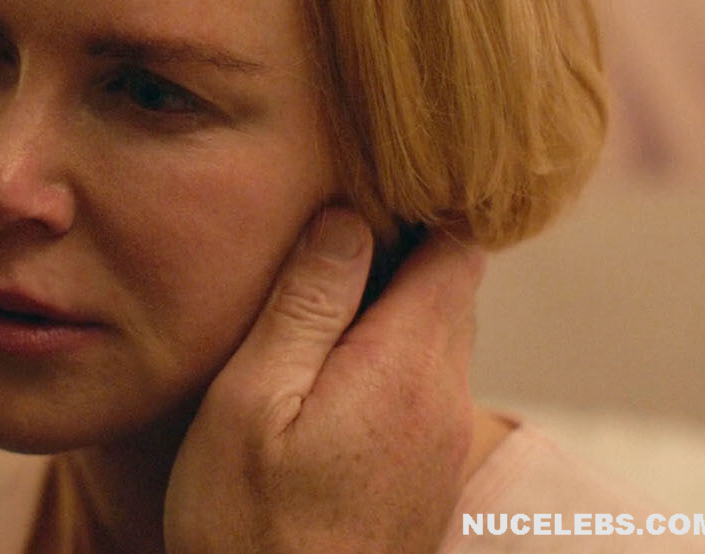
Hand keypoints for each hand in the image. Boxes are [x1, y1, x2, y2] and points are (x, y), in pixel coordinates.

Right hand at [165, 209, 484, 553]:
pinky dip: (379, 358)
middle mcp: (442, 398)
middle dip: (395, 252)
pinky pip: (416, 386)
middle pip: (448, 290)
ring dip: (383, 310)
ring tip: (307, 299)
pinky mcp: (422, 474)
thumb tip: (347, 217)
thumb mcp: (252, 400)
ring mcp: (438, 441)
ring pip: (432, 338)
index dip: (416, 206)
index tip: (357, 185)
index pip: (455, 250)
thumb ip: (306, 306)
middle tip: (316, 232)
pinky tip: (318, 372)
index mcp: (405, 364)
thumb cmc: (248, 520)